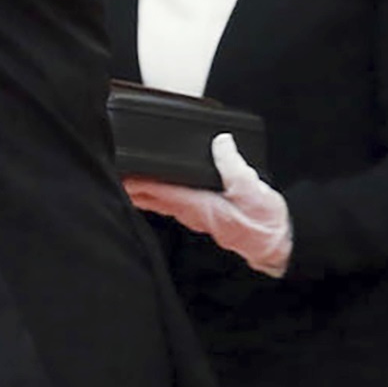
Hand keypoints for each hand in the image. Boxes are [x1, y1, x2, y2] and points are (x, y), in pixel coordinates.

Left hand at [124, 134, 292, 276]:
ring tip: (124, 179)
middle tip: (111, 173)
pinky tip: (155, 189)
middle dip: (131, 186)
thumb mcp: (252, 188)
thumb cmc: (264, 222)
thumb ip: (233, 164)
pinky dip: (158, 195)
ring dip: (141, 191)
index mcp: (197, 204)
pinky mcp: (204, 216)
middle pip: (151, 197)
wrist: (277, 244)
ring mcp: (195, 216)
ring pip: (159, 202)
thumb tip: (220, 141)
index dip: (136, 181)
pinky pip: (172, 204)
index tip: (119, 172)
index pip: (157, 190)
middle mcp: (190, 212)